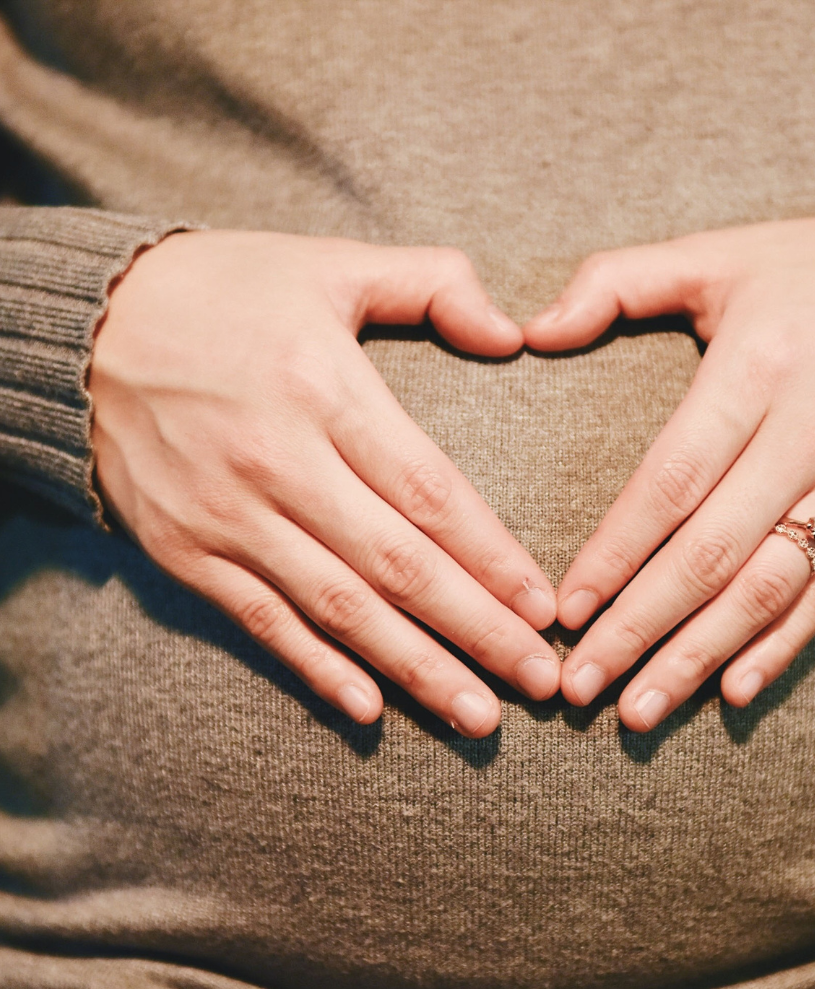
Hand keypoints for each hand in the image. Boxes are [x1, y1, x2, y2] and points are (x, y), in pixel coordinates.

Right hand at [90, 230, 560, 737]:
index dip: (493, 558)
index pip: (430, 493)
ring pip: (338, 608)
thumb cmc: (226, 291)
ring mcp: (228, 515)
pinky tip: (370, 710)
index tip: (544, 608)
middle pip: (397, 566)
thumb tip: (511, 333)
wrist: (87, 325)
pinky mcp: (187, 551)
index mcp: (324, 388)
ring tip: (478, 716)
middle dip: (477, 630)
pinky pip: (261, 622)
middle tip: (539, 682)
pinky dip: (316, 669)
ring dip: (415, 669)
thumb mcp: (330, 262)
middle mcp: (278, 461)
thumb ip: (432, 283)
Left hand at [524, 212, 814, 729]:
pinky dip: (780, 649)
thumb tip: (530, 329)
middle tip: (579, 685)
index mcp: (757, 372)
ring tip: (637, 711)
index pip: (671, 482)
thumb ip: (618, 283)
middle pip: (709, 555)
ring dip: (697, 658)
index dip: (614, 553)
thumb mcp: (719, 254)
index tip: (564, 609)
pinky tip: (732, 692)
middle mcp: (806, 439)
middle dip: (638, 628)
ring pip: (765, 592)